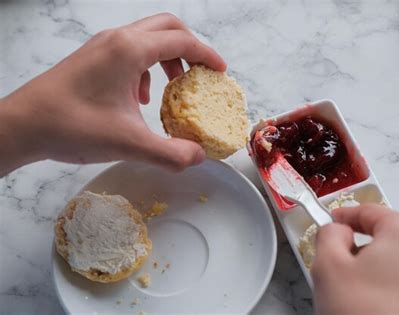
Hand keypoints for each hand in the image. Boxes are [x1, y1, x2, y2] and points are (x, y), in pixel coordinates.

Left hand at [0, 13, 225, 175]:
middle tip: (201, 74)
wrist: (23, 125)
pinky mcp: (93, 58)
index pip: (182, 41)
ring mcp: (102, 47)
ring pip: (147, 38)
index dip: (207, 55)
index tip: (220, 72)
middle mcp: (117, 40)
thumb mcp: (129, 144)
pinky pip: (130, 52)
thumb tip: (198, 156)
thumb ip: (170, 152)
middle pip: (167, 27)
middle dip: (190, 48)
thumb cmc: (71, 126)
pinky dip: (147, 68)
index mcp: (130, 50)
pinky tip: (141, 99)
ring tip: (174, 89)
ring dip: (168, 58)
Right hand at [311, 204, 398, 314]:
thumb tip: (337, 230)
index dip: (342, 215)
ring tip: (346, 290)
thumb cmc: (361, 311)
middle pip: (382, 236)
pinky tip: (364, 306)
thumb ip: (328, 234)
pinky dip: (382, 286)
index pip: (368, 211)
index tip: (326, 223)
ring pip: (392, 261)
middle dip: (355, 246)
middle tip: (332, 262)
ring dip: (368, 267)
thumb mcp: (328, 264)